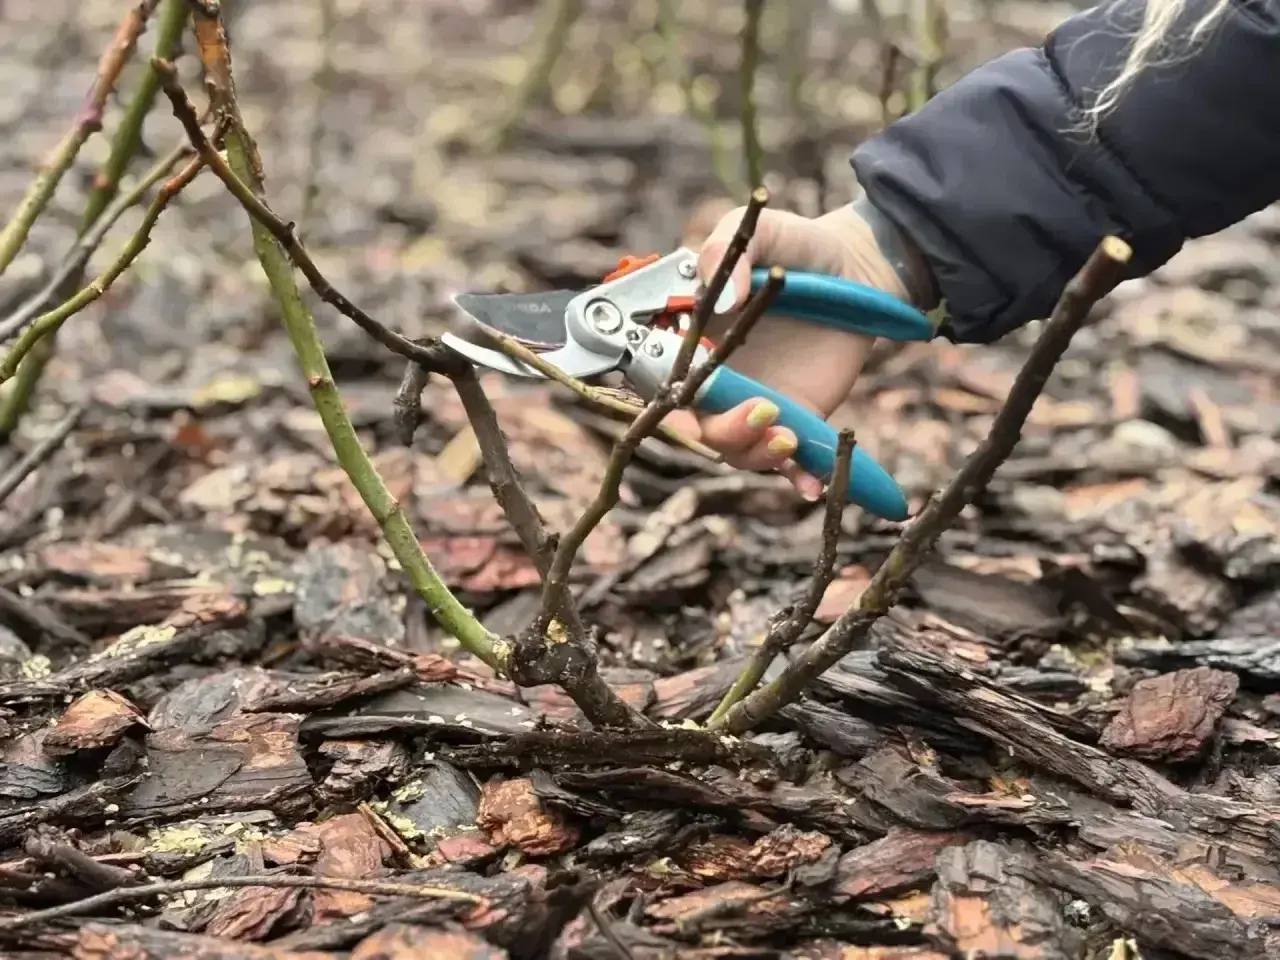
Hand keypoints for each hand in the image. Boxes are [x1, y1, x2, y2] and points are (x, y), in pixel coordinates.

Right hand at [667, 202, 916, 499]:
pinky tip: (811, 483)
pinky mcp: (793, 418)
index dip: (666, 399)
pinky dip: (794, 477)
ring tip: (789, 435)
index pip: (660, 381)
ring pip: (735, 450)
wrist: (858, 270)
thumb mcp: (761, 231)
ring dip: (756, 453)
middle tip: (765, 411)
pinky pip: (785, 461)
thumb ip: (727, 249)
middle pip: (696, 427)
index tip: (691, 397)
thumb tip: (723, 298)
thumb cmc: (798, 248)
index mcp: (690, 339)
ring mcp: (751, 403)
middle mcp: (713, 378)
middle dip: (723, 432)